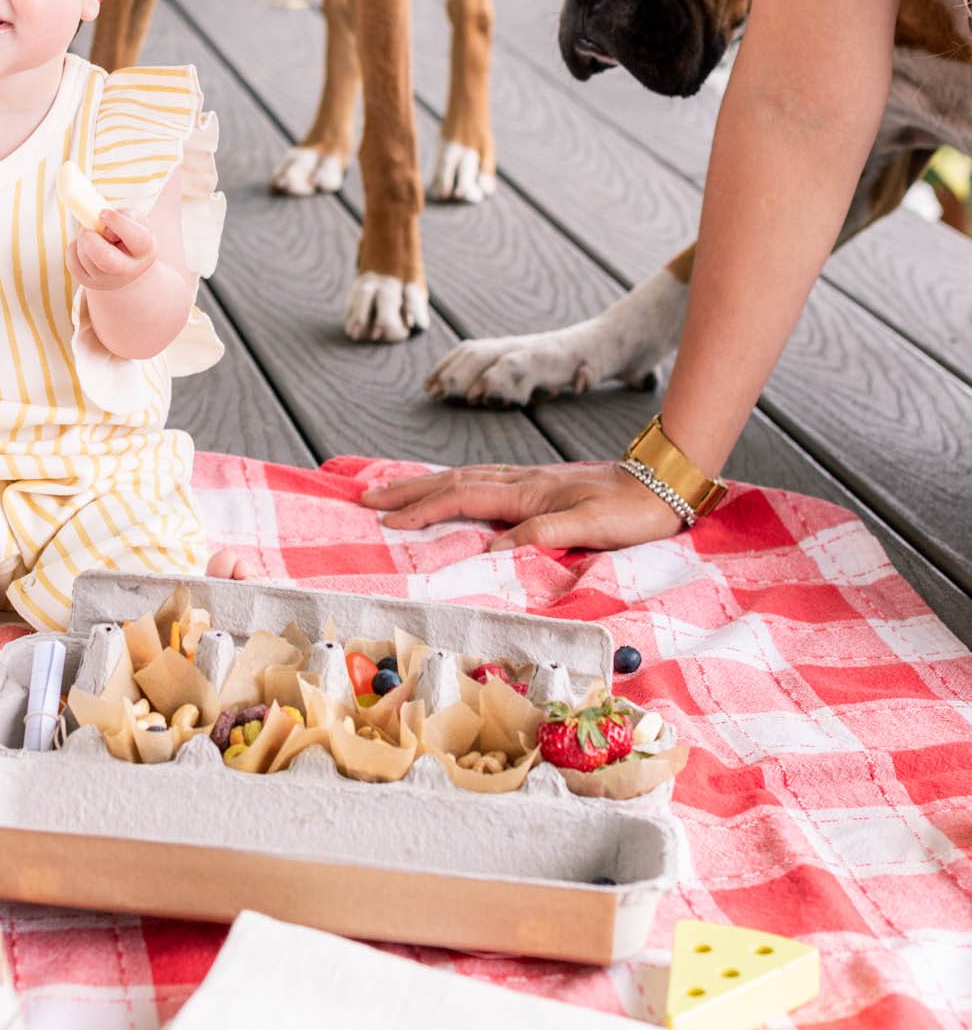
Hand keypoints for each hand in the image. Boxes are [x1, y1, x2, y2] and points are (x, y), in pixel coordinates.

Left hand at [65, 207, 157, 294]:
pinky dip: (73, 248)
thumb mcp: (137, 221)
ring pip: (85, 257)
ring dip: (82, 239)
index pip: (135, 238)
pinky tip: (85, 246)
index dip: (118, 223)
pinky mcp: (88, 282)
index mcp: (144, 250)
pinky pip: (72, 263)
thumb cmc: (131, 235)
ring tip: (92, 235)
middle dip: (91, 240)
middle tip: (88, 230)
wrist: (126, 264)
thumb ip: (125, 215)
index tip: (103, 213)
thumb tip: (102, 219)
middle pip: (105, 259)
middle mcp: (127, 270)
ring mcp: (107, 280)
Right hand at [359, 459, 685, 551]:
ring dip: (423, 485)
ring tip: (391, 491)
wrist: (663, 483)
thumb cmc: (631, 510)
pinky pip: (480, 482)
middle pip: (451, 482)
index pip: (461, 498)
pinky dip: (451, 484)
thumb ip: (542, 535)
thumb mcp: (591, 527)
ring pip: (462, 479)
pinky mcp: (537, 485)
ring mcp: (527, 481)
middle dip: (406, 491)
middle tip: (365, 498)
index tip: (387, 520)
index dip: (422, 509)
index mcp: (527, 493)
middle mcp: (520, 482)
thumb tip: (493, 550)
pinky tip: (446, 489)